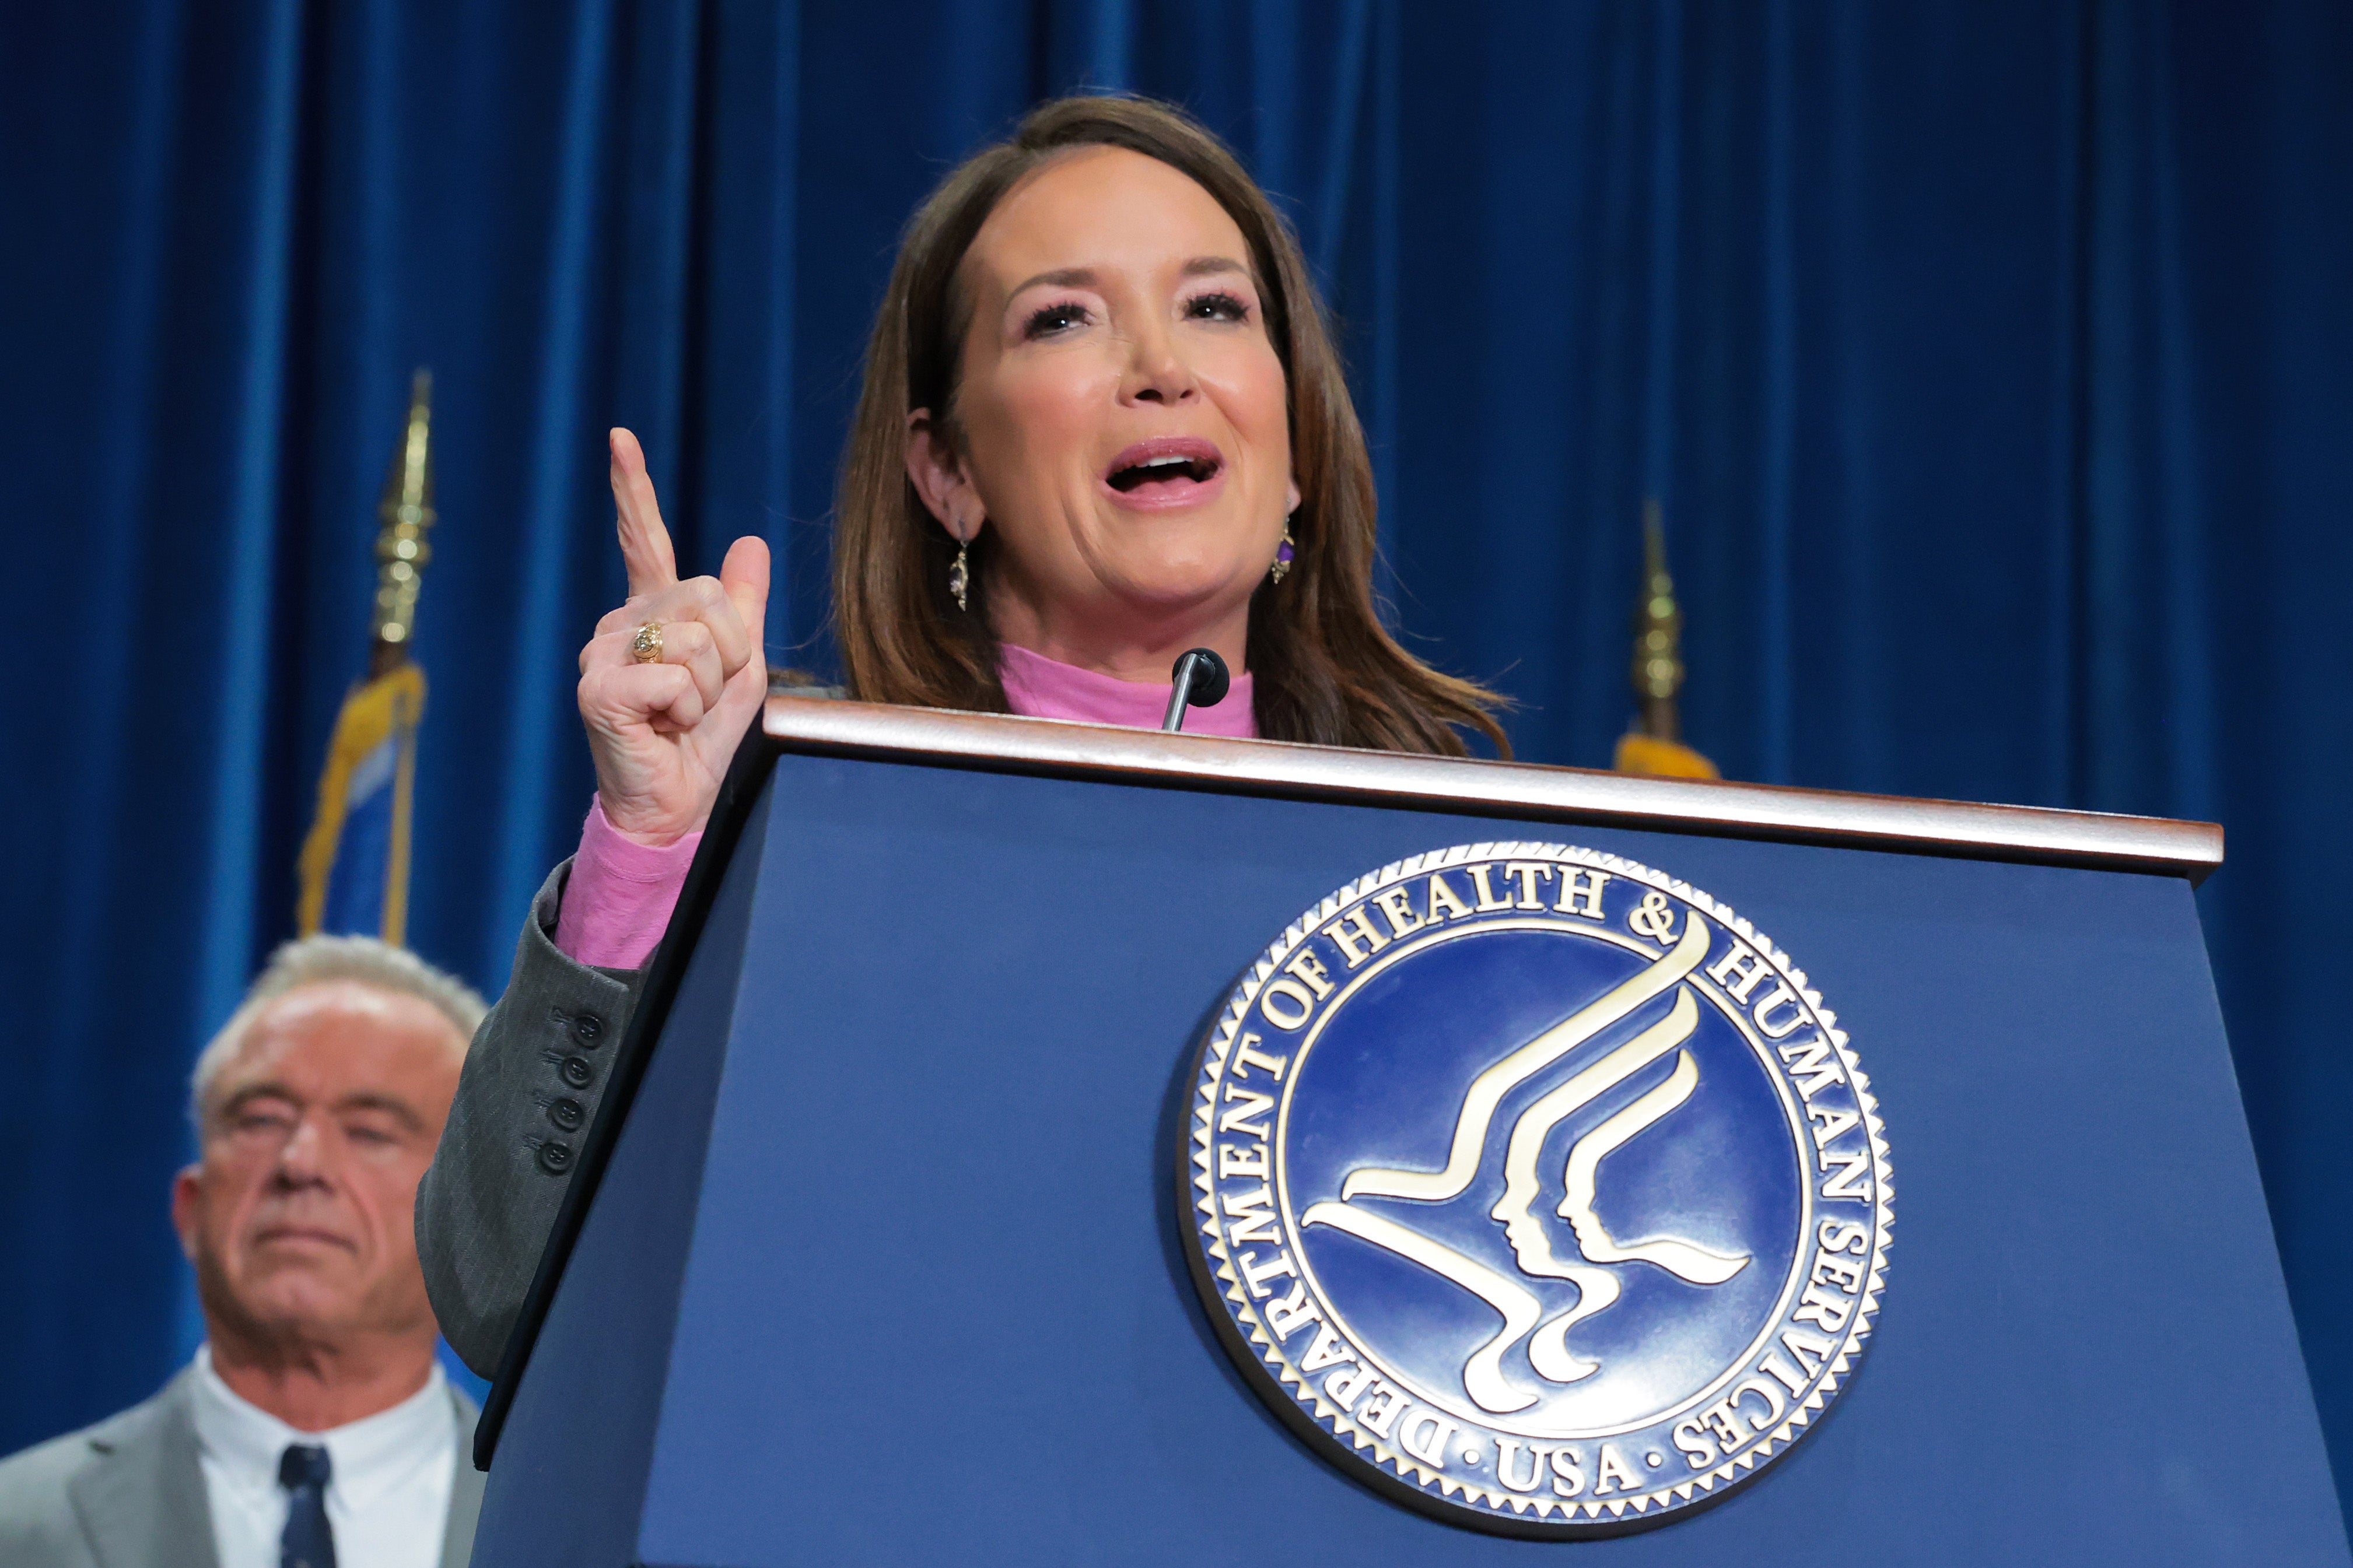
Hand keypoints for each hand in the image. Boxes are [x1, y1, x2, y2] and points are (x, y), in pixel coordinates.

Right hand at [576, 428, 770, 844]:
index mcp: (651, 611)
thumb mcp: (741, 667)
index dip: (632, 488)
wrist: (676, 803)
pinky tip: (663, 728)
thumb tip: (750, 542)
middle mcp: (618, 621)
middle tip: (702, 697)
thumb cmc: (704, 738)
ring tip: (680, 716)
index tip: (619, 436)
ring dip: (710, 688)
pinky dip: (688, 710)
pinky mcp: (599, 687)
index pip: (642, 540)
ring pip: (695, 638)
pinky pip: (675, 676)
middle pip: (706, 597)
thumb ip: (744, 608)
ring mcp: (601, 652)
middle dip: (730, 653)